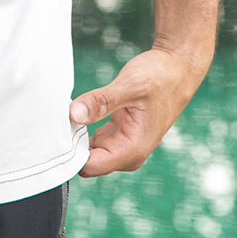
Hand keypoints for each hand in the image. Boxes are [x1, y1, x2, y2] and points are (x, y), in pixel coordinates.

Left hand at [69, 45, 208, 177]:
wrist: (177, 70)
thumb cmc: (159, 77)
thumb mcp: (129, 86)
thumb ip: (101, 101)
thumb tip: (74, 114)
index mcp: (132, 149)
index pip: (91, 167)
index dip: (71, 153)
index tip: (59, 130)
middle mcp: (129, 153)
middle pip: (88, 162)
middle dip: (72, 145)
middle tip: (60, 119)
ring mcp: (124, 145)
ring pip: (90, 152)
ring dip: (77, 138)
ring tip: (67, 115)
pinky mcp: (120, 134)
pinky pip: (95, 141)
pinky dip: (84, 130)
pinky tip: (77, 114)